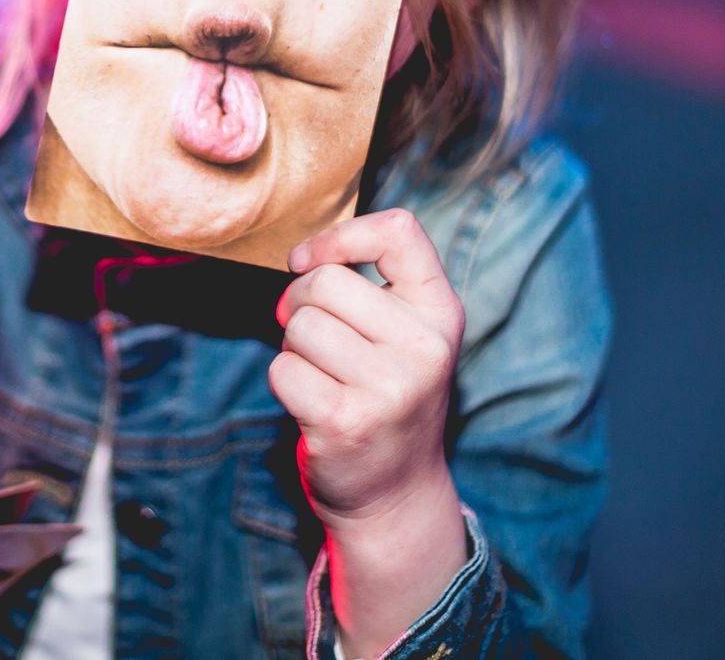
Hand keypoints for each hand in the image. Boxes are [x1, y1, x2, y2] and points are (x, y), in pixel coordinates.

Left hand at [271, 207, 470, 655]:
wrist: (396, 494)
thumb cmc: (386, 395)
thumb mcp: (405, 334)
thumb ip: (371, 284)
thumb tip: (302, 258)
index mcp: (441, 313)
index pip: (399, 231)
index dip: (341, 237)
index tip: (312, 262)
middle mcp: (425, 348)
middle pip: (325, 281)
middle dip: (300, 302)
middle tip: (314, 338)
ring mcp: (389, 388)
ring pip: (300, 326)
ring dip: (294, 347)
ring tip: (323, 375)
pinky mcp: (346, 422)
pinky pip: (283, 370)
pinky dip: (285, 381)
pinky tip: (314, 403)